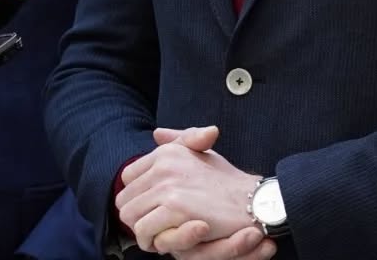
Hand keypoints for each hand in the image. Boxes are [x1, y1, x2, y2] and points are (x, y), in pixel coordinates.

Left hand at [117, 125, 265, 256]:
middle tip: (154, 227)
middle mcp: (164, 164)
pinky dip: (153, 241)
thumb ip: (179, 142)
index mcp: (166, 152)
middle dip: (137, 216)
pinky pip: (145, 231)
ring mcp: (169, 186)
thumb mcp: (203, 154)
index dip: (137, 197)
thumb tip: (157, 133)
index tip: (152, 208)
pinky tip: (167, 242)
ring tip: (159, 236)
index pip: (128, 178)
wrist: (252, 200)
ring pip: (130, 216)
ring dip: (142, 231)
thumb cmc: (227, 181)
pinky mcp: (176, 208)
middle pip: (124, 199)